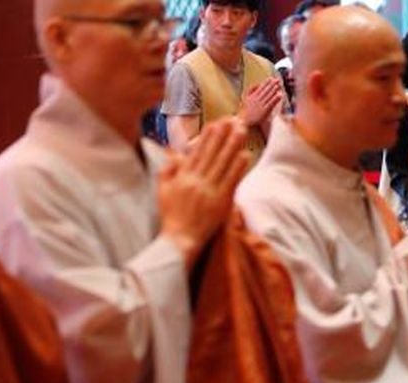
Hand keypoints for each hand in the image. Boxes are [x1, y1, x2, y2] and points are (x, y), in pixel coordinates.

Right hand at [157, 118, 248, 265]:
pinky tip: (245, 155)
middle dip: (223, 134)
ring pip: (223, 163)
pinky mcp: (221, 202)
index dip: (208, 135)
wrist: (179, 239)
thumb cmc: (171, 216)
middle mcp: (196, 180)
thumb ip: (168, 171)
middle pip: (212, 152)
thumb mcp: (162, 190)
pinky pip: (231, 181)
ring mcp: (209, 191)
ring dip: (233, 145)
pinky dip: (238, 167)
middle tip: (234, 119)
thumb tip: (175, 155)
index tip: (217, 122)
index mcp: (183, 176)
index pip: (198, 151)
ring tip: (242, 130)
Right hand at [239, 78, 283, 127]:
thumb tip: (258, 84)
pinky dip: (275, 98)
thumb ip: (251, 91)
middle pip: (265, 91)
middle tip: (277, 80)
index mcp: (252, 97)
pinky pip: (271, 103)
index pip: (260, 88)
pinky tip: (280, 94)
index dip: (266, 83)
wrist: (243, 122)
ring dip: (274, 90)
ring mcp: (260, 105)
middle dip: (271, 85)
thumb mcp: (246, 99)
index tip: (271, 78)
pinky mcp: (264, 111)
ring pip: (268, 96)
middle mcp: (256, 100)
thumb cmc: (245, 112)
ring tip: (279, 85)